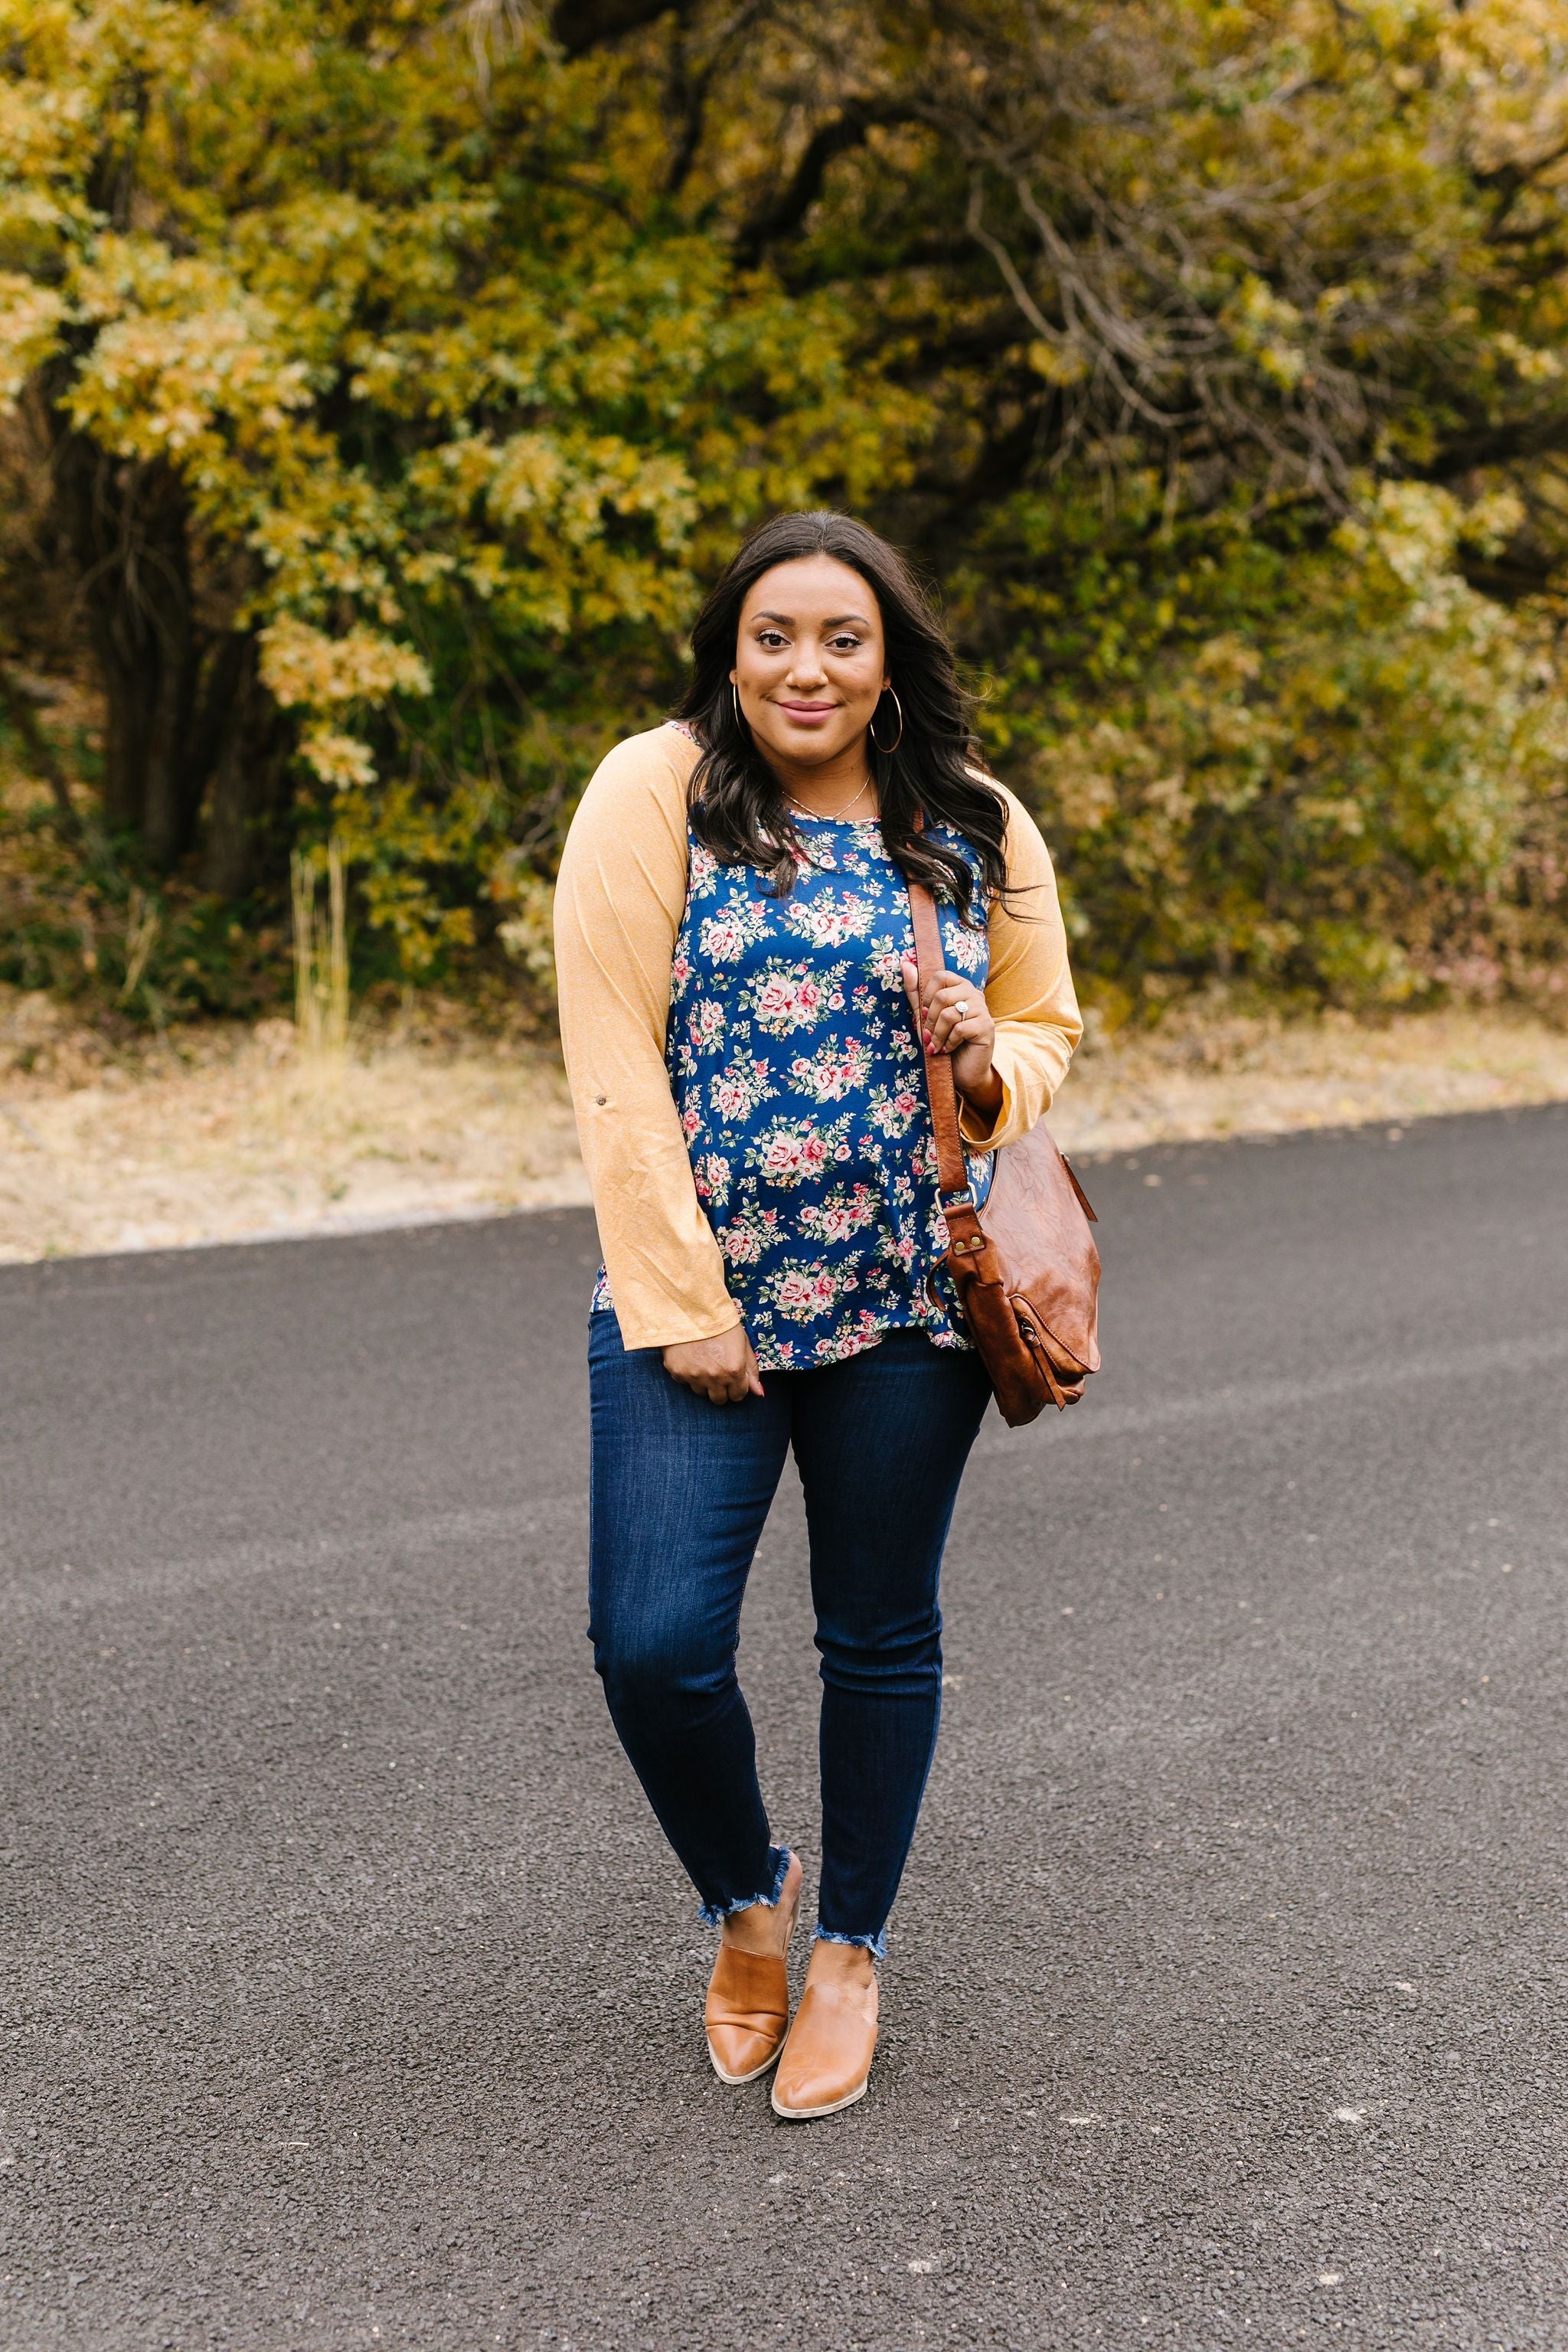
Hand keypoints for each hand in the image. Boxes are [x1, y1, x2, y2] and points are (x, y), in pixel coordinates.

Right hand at [663, 1322, 764, 1404]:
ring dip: (704, 1382)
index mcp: (733, 1370)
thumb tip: (759, 1393)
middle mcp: (714, 1377)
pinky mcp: (677, 1372)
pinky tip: (691, 1358)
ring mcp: (693, 1376)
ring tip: (703, 1362)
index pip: (738, 1395)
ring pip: (701, 1393)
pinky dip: (688, 1374)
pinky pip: (685, 1382)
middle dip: (721, 1389)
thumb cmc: (720, 1323)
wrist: (690, 1308)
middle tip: (718, 1372)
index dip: (737, 1387)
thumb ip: (751, 1370)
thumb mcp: (742, 1343)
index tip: (733, 1378)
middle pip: (719, 1399)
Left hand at [902, 955, 1001, 1117]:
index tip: (924, 1015)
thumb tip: (905, 964)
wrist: (963, 1071)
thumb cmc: (943, 1042)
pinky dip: (948, 1043)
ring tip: (936, 1046)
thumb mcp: (925, 1018)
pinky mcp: (987, 1027)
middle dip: (929, 1021)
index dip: (926, 995)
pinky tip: (948, 1049)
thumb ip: (916, 993)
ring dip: (937, 1035)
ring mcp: (983, 1009)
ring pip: (949, 1014)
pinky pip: (960, 1029)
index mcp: (960, 986)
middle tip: (929, 1036)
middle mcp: (974, 993)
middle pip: (942, 996)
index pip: (940, 976)